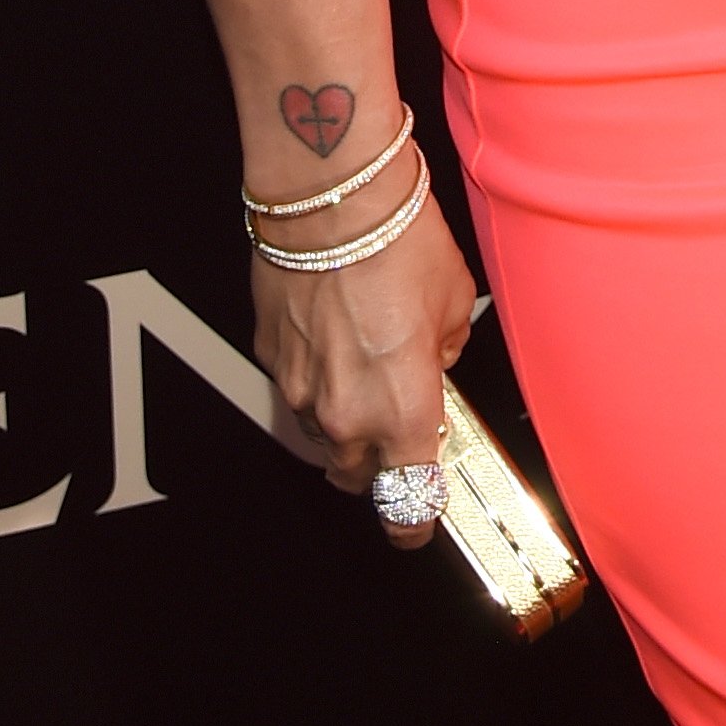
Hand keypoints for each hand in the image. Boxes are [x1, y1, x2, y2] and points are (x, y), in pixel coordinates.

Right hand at [253, 181, 480, 546]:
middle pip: (358, 478)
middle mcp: (346, 413)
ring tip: (369, 371)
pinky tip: (338, 339)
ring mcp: (301, 390)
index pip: (408, 499)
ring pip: (324, 437)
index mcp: (403, 408)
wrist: (331, 201)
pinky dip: (318, 381)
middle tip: (400, 435)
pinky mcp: (271, 361)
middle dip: (380, 467)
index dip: (416, 522)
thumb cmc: (397, 241)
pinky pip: (298, 391)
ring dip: (348, 423)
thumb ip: (445, 348)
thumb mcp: (454, 299)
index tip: (422, 525)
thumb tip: (434, 357)